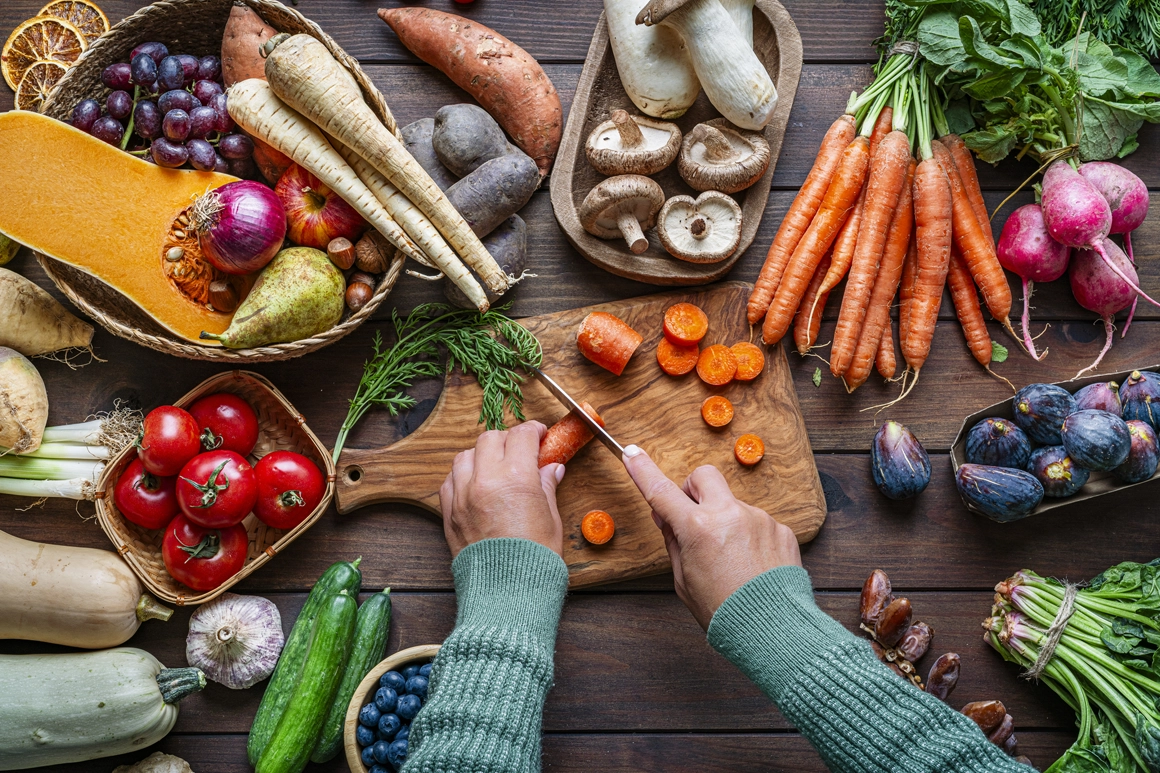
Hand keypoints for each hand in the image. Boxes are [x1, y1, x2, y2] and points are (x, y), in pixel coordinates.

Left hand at [439, 421, 564, 557]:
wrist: (507, 594)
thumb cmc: (534, 560)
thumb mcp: (551, 518)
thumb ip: (547, 486)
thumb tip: (552, 469)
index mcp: (516, 477)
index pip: (522, 435)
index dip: (534, 431)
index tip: (540, 436)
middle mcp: (485, 480)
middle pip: (491, 438)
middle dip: (507, 440)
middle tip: (520, 451)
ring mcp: (462, 496)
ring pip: (465, 455)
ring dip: (481, 455)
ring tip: (495, 466)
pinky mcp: (448, 513)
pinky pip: (449, 480)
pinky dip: (462, 476)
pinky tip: (476, 484)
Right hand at [623, 446, 800, 628]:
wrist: (775, 631)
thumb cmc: (725, 613)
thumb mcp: (684, 581)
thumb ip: (674, 542)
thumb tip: (666, 517)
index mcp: (698, 529)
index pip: (661, 491)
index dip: (642, 470)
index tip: (631, 454)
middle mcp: (729, 515)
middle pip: (704, 476)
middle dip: (693, 489)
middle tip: (693, 514)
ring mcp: (758, 519)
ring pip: (732, 504)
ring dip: (725, 521)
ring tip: (731, 561)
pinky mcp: (780, 529)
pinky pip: (757, 522)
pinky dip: (750, 537)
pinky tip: (752, 565)